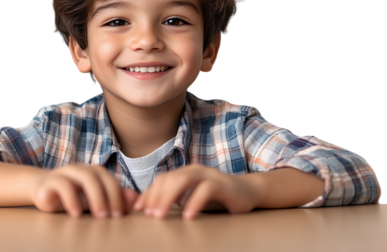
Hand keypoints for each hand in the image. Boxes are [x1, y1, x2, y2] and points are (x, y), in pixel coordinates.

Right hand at [30, 163, 137, 218]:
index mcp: (95, 173)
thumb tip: (134, 198)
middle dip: (108, 196)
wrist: (43, 192)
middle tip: (111, 216)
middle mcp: (82, 169)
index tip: (120, 215)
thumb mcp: (94, 201)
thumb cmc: (73, 198)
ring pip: (84, 176)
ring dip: (94, 196)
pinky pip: (62, 184)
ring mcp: (66, 172)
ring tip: (98, 216)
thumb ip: (113, 199)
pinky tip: (76, 213)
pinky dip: (71, 198)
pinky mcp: (51, 180)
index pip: (110, 181)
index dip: (118, 196)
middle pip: (99, 176)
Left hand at [132, 163, 259, 219]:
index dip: (149, 193)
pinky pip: (206, 190)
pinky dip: (194, 202)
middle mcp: (195, 170)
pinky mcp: (223, 184)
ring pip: (184, 180)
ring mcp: (209, 175)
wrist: (248, 192)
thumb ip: (176, 199)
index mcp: (185, 172)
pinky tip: (187, 216)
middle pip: (170, 178)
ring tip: (161, 215)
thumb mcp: (192, 197)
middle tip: (149, 214)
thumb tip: (151, 209)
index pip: (162, 180)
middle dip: (156, 196)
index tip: (138, 209)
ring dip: (169, 197)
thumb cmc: (217, 197)